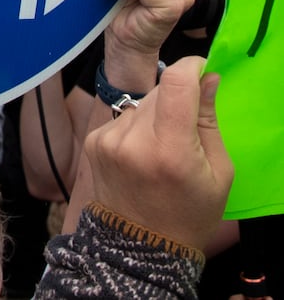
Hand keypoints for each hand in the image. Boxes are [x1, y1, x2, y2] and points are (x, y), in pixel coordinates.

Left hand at [84, 55, 232, 253]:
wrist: (140, 246)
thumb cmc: (189, 212)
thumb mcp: (218, 172)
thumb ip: (209, 120)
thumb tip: (208, 77)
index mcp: (169, 150)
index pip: (175, 82)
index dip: (190, 67)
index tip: (201, 69)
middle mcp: (133, 139)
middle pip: (158, 91)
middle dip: (177, 98)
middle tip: (187, 128)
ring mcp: (109, 139)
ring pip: (140, 103)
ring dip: (155, 114)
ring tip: (163, 148)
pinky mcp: (95, 140)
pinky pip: (123, 117)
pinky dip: (136, 127)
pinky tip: (142, 153)